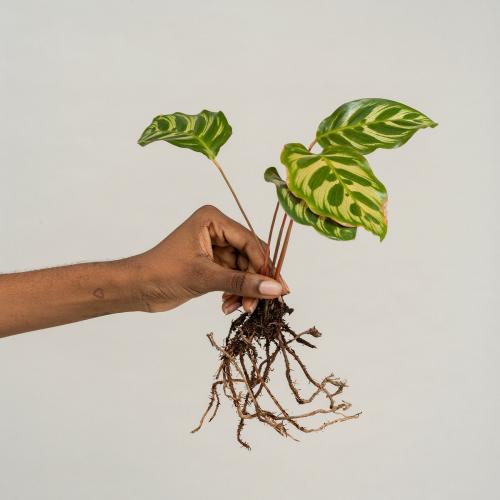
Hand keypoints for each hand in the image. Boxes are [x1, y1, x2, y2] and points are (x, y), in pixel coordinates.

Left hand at [133, 205, 283, 313]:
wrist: (137, 288)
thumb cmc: (163, 274)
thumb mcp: (205, 278)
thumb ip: (241, 283)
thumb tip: (275, 289)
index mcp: (213, 220)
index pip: (250, 242)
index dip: (265, 266)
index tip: (279, 290)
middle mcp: (217, 229)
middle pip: (250, 257)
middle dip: (253, 282)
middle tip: (256, 306)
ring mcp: (215, 247)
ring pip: (244, 269)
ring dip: (243, 291)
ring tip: (238, 309)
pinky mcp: (212, 263)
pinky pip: (234, 277)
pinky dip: (234, 292)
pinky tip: (227, 306)